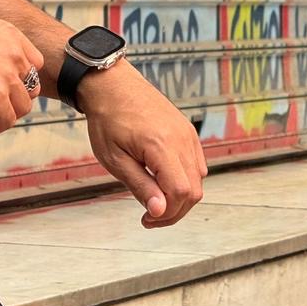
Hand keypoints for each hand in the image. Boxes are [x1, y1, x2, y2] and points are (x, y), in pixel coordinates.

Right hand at [0, 19, 44, 134]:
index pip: (35, 63)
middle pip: (31, 87)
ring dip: (0, 114)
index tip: (1, 88)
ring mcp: (8, 75)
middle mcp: (13, 52)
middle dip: (11, 99)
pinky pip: (5, 122)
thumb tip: (1, 78)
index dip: (19, 80)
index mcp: (9, 34)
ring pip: (22, 107)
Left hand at [75, 59, 207, 227]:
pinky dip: (184, 179)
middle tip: (149, 217)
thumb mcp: (114, 159)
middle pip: (194, 190)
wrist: (112, 86)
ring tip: (153, 198)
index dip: (167, 214)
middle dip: (174, 210)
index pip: (181, 192)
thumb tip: (160, 212)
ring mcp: (187, 134)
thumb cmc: (107, 120)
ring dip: (179, 196)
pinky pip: (196, 164)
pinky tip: (162, 180)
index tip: (147, 219)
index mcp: (161, 146)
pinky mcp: (187, 132)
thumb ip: (140, 186)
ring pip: (198, 179)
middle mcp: (181, 139)